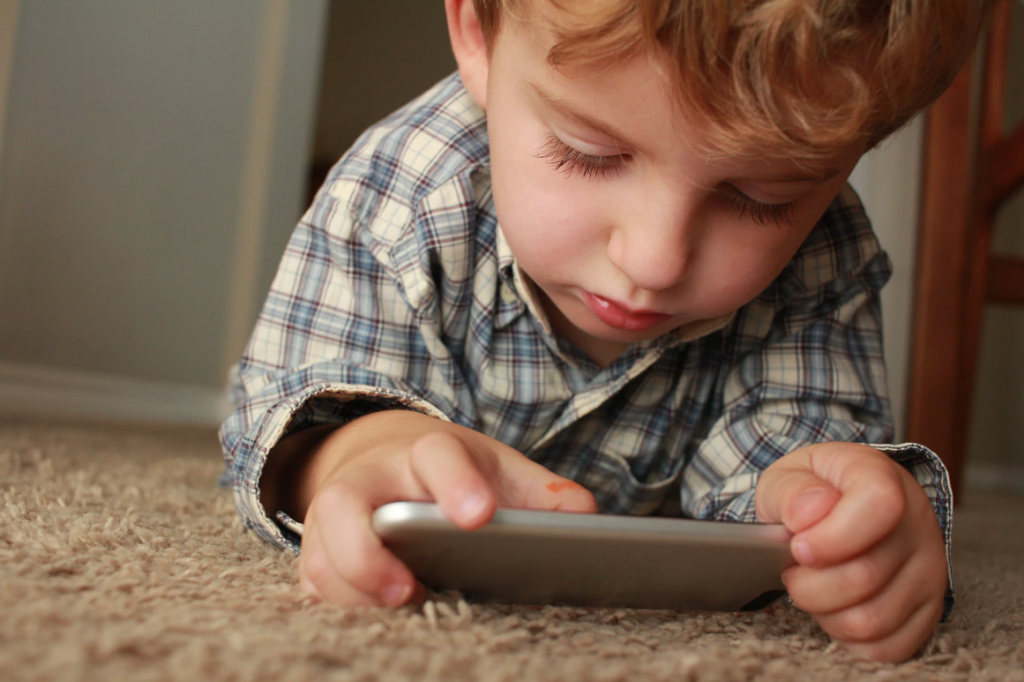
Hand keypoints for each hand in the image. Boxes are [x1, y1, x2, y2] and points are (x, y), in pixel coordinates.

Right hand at [280, 411, 597, 607]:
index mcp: (425, 453)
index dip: (454, 484)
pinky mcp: (317, 550)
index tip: (478, 517)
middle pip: (343, 504)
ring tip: (401, 612)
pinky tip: (376, 623)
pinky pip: (311, 583)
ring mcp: (334, 515)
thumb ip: (541, 495)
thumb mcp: (499, 470)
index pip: (435, 455)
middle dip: (368, 553)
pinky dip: (338, 607)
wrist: (386, 458)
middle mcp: (369, 479)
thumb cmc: (454, 473)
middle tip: (408, 590)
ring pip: (319, 552)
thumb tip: (587, 519)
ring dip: (351, 591)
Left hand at [754, 442, 946, 661]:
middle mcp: (918, 524)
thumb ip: (791, 491)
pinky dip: (847, 638)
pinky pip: (887, 647)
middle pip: (864, 577)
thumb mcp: (790, 475)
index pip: (879, 506)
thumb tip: (807, 516)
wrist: (846, 505)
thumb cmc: (814, 491)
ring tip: (813, 588)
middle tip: (794, 571)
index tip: (799, 547)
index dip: (832, 537)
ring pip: (872, 620)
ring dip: (825, 613)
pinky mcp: (929, 610)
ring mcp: (930, 571)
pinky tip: (834, 609)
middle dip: (809, 584)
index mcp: (883, 479)